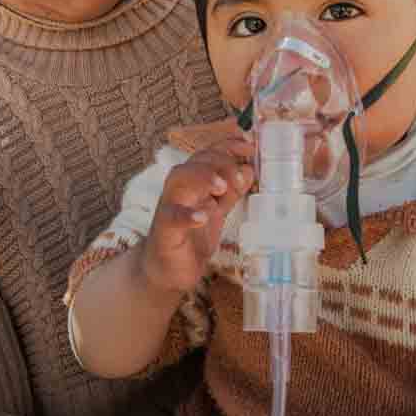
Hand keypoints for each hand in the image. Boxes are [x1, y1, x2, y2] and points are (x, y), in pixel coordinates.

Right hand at [139, 137, 253, 294]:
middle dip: (222, 162)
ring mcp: (170, 206)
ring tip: (222, 187)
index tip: (249, 146)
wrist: (167, 270)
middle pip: (197, 160)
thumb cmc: (192, 237)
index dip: (229, 146)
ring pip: (180, 178)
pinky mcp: (165, 229)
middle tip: (241, 178)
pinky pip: (172, 216)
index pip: (210, 153)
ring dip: (203, 177)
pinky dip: (187, 214)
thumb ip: (231, 192)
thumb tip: (249, 170)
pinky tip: (202, 217)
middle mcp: (180, 188)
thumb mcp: (217, 211)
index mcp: (194, 182)